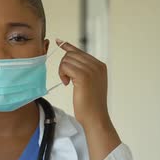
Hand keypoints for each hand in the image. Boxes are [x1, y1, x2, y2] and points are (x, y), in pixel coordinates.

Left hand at [56, 39, 120, 159]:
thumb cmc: (90, 104)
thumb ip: (84, 71)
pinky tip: (66, 83)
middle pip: (72, 54)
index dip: (68, 47)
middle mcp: (97, 65)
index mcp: (100, 66)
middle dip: (64, 65)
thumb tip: (70, 58)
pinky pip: (65, 66)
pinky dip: (62, 74)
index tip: (58, 41)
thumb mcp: (89, 84)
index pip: (80, 51)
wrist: (95, 117)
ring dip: (62, 71)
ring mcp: (91, 69)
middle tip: (65, 79)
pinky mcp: (83, 75)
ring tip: (67, 82)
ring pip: (67, 59)